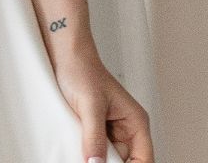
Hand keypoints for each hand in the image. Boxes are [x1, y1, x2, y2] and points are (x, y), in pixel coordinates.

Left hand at [52, 46, 154, 162]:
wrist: (63, 56)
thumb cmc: (82, 70)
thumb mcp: (90, 106)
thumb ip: (94, 137)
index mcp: (136, 121)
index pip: (144, 159)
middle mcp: (126, 129)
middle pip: (125, 162)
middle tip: (92, 159)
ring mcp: (109, 131)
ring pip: (107, 159)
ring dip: (96, 159)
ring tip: (85, 152)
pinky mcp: (93, 131)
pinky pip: (94, 151)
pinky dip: (86, 154)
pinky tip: (78, 150)